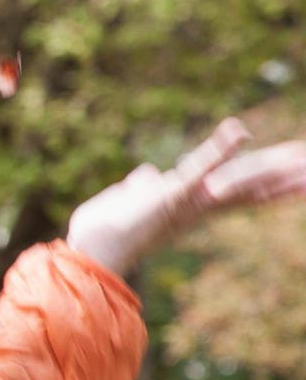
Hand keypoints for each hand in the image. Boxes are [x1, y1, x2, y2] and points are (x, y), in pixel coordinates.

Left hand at [66, 118, 305, 274]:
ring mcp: (189, 199)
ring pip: (239, 179)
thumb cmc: (111, 226)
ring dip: (270, 165)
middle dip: (285, 175)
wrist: (94, 248)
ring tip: (301, 154)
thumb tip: (147, 174)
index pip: (243, 188)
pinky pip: (200, 168)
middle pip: (252, 184)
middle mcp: (199, 204)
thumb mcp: (135, 198)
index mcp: (195, 204)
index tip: (299, 174)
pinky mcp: (172, 193)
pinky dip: (219, 149)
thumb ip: (146, 185)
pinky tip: (239, 130)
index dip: (273, 180)